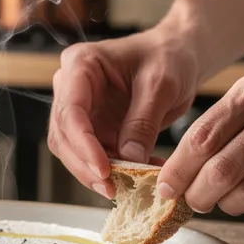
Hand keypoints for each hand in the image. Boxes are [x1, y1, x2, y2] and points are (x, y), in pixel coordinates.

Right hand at [48, 29, 200, 197]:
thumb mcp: (161, 85)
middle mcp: (71, 87)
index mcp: (81, 65)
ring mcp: (82, 109)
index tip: (103, 170)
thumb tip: (129, 160)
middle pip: (64, 135)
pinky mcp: (95, 128)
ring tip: (127, 186)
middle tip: (111, 188)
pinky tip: (139, 176)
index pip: (70, 110)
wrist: (179, 56)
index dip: (83, 144)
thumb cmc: (169, 57)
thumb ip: (142, 122)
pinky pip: (94, 156)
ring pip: (73, 151)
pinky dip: (113, 171)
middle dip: (85, 165)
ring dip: (95, 173)